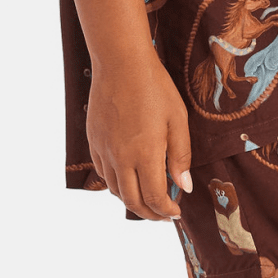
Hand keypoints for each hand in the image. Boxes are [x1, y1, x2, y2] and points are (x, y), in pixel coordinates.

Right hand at [85, 51, 193, 219]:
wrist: (120, 62)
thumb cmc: (154, 87)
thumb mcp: (177, 120)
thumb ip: (180, 156)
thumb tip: (184, 186)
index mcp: (144, 154)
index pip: (154, 197)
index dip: (166, 210)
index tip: (177, 212)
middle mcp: (120, 158)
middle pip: (132, 201)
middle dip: (149, 213)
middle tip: (163, 214)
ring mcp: (104, 150)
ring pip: (115, 190)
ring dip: (132, 200)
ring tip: (148, 198)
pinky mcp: (94, 141)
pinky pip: (103, 172)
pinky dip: (117, 183)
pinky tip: (129, 177)